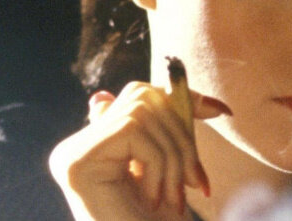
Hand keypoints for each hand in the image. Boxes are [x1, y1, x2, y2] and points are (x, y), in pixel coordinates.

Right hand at [49, 82, 229, 219]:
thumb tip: (188, 92)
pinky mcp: (76, 163)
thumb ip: (165, 130)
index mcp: (95, 144)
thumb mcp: (170, 167)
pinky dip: (157, 163)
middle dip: (182, 135)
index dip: (180, 98)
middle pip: (144, 99)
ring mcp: (72, 153)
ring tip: (176, 198)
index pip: (140, 95)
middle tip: (197, 181)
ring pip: (141, 114)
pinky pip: (133, 132)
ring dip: (173, 156)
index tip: (220, 111)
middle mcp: (75, 146)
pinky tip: (155, 199)